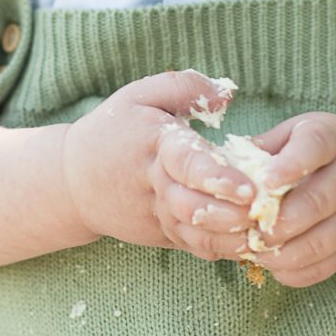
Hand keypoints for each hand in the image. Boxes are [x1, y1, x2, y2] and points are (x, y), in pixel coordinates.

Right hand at [60, 71, 253, 258]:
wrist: (71, 181)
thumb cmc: (114, 130)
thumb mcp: (141, 95)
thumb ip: (184, 87)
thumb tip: (226, 94)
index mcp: (155, 145)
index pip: (185, 163)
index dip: (216, 177)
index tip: (248, 187)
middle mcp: (154, 184)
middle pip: (191, 204)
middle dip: (228, 213)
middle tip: (263, 213)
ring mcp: (155, 214)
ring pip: (192, 232)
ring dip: (227, 236)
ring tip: (262, 232)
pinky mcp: (159, 233)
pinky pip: (190, 244)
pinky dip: (219, 249)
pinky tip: (250, 247)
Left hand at [242, 112, 335, 287]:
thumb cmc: (320, 151)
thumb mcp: (295, 133)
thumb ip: (260, 149)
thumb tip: (217, 168)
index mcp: (330, 139)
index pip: (314, 148)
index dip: (290, 165)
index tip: (264, 182)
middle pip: (318, 201)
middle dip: (279, 221)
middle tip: (250, 229)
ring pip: (322, 241)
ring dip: (284, 253)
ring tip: (255, 252)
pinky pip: (326, 265)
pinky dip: (296, 272)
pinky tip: (274, 265)